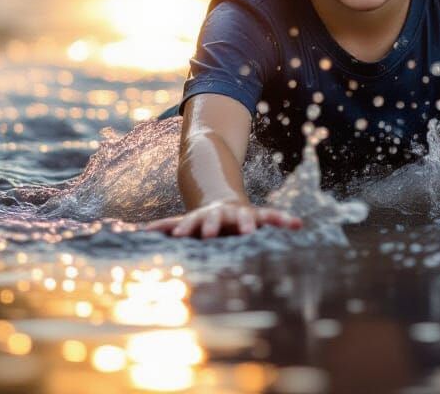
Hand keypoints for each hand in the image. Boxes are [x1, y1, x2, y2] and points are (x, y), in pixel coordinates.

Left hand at [146, 200, 302, 237]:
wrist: (226, 202)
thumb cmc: (205, 220)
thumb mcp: (187, 222)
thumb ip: (168, 227)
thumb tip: (142, 233)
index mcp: (206, 218)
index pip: (195, 223)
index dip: (189, 228)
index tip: (183, 236)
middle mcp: (224, 214)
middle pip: (218, 218)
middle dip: (215, 225)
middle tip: (210, 234)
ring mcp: (243, 214)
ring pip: (249, 216)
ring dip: (252, 222)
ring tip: (254, 230)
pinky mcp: (260, 215)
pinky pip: (274, 216)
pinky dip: (284, 220)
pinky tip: (297, 225)